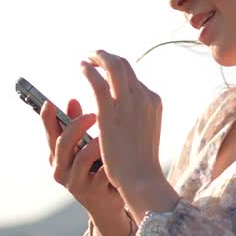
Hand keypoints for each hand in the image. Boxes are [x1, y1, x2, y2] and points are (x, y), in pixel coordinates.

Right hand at [41, 97, 124, 219]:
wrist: (109, 203)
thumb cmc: (96, 169)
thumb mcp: (85, 148)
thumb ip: (77, 127)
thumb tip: (72, 101)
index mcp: (57, 157)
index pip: (49, 135)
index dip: (47, 119)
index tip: (49, 103)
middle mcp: (61, 171)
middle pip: (63, 144)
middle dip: (77, 126)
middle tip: (94, 114)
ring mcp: (76, 184)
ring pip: (82, 158)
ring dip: (96, 144)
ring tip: (109, 134)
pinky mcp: (94, 193)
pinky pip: (102, 173)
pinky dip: (110, 161)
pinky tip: (120, 153)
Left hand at [79, 50, 165, 204]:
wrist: (141, 179)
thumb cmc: (140, 161)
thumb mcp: (144, 132)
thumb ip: (136, 115)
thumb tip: (122, 108)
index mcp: (153, 102)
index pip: (133, 77)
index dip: (117, 68)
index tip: (104, 67)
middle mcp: (144, 97)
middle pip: (125, 65)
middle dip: (108, 57)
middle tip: (94, 56)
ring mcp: (129, 103)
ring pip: (114, 67)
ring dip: (98, 58)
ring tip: (86, 59)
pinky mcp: (111, 112)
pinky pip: (98, 82)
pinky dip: (90, 71)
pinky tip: (82, 68)